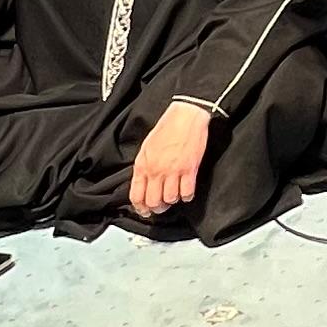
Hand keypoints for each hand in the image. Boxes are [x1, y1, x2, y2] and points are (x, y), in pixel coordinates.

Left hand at [129, 103, 212, 221]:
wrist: (186, 116)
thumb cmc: (167, 128)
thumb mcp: (147, 147)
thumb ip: (144, 166)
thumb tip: (144, 184)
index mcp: (143, 164)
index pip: (136, 195)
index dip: (140, 208)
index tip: (145, 211)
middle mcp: (156, 170)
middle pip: (153, 202)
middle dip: (157, 208)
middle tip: (162, 206)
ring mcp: (173, 171)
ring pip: (170, 199)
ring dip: (173, 201)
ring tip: (175, 196)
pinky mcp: (189, 169)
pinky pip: (187, 193)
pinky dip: (186, 196)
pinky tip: (186, 192)